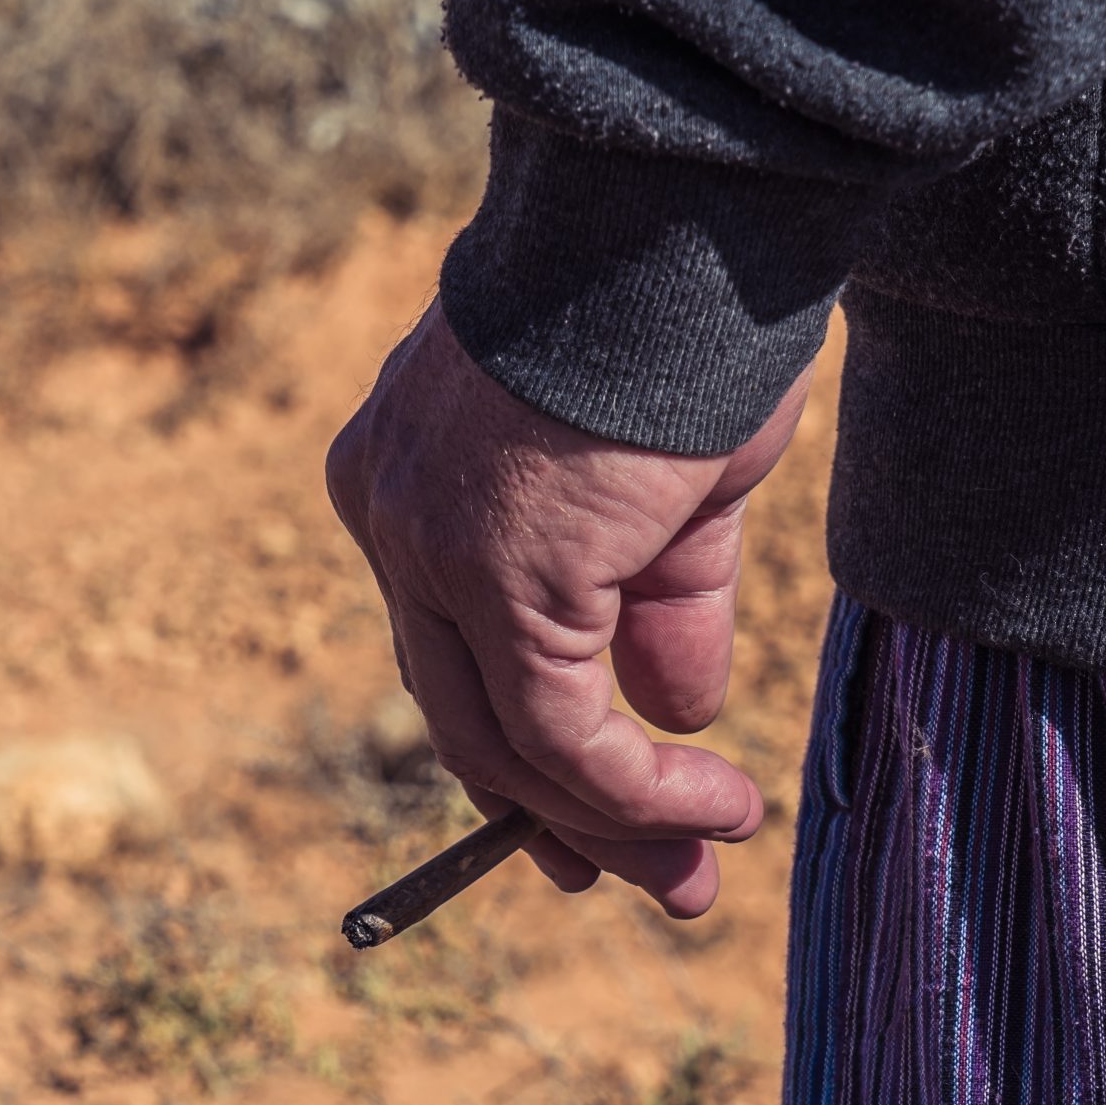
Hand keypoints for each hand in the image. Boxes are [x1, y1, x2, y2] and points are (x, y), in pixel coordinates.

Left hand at [325, 300, 810, 916]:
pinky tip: (716, 809)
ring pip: (506, 741)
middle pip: (463, 710)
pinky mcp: (497, 579)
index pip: (453, 647)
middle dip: (561, 813)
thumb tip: (682, 712)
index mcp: (406, 481)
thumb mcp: (668, 490)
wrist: (683, 223)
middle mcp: (389, 518)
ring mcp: (428, 551)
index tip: (594, 813)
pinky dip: (639, 791)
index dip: (526, 745)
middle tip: (646, 881)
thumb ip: (658, 604)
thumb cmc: (684, 324)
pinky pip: (561, 733)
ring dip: (614, 823)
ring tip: (700, 875)